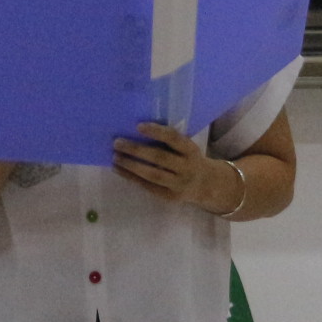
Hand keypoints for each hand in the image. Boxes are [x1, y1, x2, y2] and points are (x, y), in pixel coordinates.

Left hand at [112, 121, 234, 210]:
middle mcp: (187, 168)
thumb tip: (136, 129)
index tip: (138, 125)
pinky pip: (148, 186)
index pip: (174, 139)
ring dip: (131, 165)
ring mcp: (178, 184)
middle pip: (160, 158)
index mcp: (191, 150)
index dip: (157, 132)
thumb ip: (169, 140)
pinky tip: (119, 169)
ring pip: (152, 175)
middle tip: (117, 142)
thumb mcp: (186, 147)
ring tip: (115, 157)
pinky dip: (131, 177)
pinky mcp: (169, 196)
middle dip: (136, 150)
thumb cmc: (188, 158)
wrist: (205, 184)